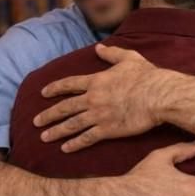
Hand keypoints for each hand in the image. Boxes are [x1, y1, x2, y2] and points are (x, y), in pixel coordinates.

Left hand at [35, 44, 167, 151]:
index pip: (69, 84)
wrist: (158, 96)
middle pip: (64, 107)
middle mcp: (93, 99)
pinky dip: (75, 144)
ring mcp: (99, 115)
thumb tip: (99, 47)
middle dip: (48, 115)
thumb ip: (112, 53)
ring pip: (71, 125)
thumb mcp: (129, 58)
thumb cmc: (147, 76)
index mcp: (96, 81)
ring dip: (56, 131)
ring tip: (44, 137)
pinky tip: (65, 148)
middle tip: (36, 122)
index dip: (54, 88)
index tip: (43, 93)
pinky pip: (87, 138)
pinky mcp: (108, 130)